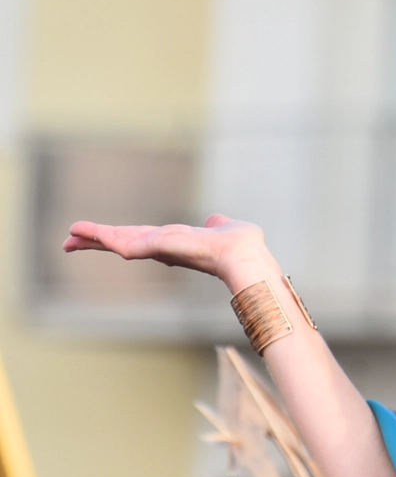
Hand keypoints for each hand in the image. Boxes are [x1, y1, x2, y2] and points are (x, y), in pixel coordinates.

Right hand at [63, 214, 277, 289]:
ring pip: (120, 242)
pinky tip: (90, 236)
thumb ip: (217, 225)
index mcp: (176, 241)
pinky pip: (128, 244)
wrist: (246, 254)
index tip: (99, 237)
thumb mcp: (225, 228)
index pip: (140, 238)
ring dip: (95, 238)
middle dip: (96, 241)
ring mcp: (160, 248)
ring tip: (71, 236)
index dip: (118, 237)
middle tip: (68, 242)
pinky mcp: (160, 247)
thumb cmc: (241, 246)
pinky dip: (108, 239)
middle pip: (123, 241)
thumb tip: (216, 221)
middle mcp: (164, 247)